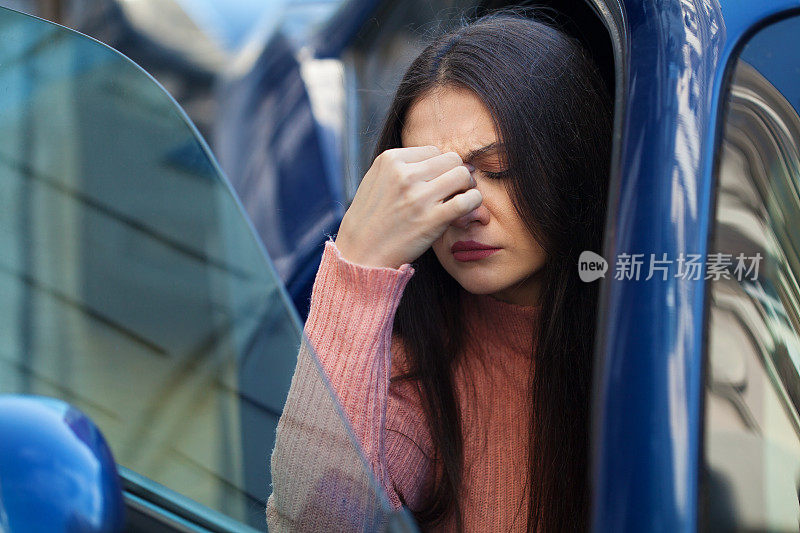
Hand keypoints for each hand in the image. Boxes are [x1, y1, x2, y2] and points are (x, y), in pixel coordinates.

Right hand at [335, 146, 481, 268]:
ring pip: (463, 175)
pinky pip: (468, 200)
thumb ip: (402, 166)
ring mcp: (419, 197)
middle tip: (455, 189)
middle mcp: (404, 175)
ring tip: (460, 198)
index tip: (437, 182)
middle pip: (451, 159)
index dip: (439, 166)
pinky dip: (474, 201)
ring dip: (467, 185)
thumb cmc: (370, 219)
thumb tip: (441, 158)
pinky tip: (467, 208)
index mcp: (390, 160)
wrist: (361, 254)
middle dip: (456, 172)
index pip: (433, 150)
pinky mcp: (432, 219)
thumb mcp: (376, 180)